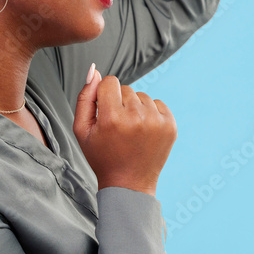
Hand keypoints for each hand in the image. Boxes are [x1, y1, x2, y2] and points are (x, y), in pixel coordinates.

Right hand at [73, 69, 176, 196]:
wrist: (129, 184)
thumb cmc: (102, 156)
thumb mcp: (82, 130)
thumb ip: (85, 97)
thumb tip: (94, 70)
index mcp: (112, 118)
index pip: (109, 82)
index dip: (104, 96)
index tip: (104, 113)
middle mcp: (137, 118)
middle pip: (126, 89)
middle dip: (119, 103)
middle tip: (118, 128)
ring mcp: (156, 122)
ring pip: (142, 96)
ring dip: (135, 108)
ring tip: (131, 131)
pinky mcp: (170, 125)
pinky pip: (158, 104)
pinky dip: (150, 114)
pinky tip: (143, 132)